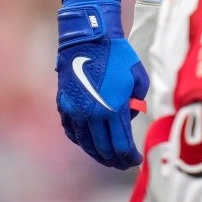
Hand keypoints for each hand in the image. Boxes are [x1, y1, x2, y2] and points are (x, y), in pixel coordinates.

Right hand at [56, 0, 148, 168]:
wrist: (88, 38)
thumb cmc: (117, 54)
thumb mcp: (138, 78)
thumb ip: (136, 102)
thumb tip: (129, 116)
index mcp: (113, 109)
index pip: (121, 146)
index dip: (129, 158)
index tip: (135, 159)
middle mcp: (92, 115)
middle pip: (104, 150)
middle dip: (115, 160)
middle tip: (123, 163)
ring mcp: (76, 111)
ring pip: (86, 144)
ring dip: (98, 153)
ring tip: (107, 156)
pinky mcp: (64, 105)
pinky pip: (72, 132)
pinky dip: (82, 140)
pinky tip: (89, 142)